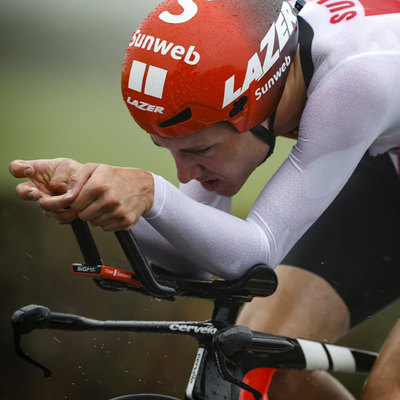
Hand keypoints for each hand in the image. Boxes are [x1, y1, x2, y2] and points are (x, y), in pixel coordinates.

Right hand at [9, 158, 83, 221]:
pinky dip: (67, 214)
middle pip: (22, 191)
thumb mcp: (71, 166)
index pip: (16, 168)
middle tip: (35, 193)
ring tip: (69, 199)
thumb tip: (54, 186)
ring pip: (44, 206)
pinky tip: (76, 209)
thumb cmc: (75, 172)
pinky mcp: (56, 212)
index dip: (18, 169)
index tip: (29, 170)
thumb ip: (63, 173)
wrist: (87, 185)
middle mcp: (37, 187)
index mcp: (37, 171)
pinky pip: (57, 216)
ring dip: (56, 204)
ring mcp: (45, 200)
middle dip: (26, 193)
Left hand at [39, 163, 154, 230]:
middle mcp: (109, 200)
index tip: (85, 197)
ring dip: (97, 216)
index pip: (75, 204)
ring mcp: (118, 212)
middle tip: (95, 201)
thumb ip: (76, 179)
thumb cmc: (116, 177)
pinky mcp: (125, 221)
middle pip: (83, 216)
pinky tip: (113, 211)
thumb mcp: (95, 169)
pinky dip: (107, 221)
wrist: (142, 186)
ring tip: (105, 205)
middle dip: (86, 210)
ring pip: (94, 223)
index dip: (77, 201)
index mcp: (99, 185)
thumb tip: (66, 195)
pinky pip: (106, 228)